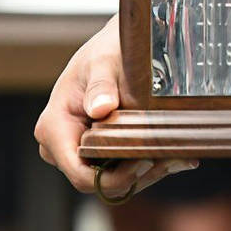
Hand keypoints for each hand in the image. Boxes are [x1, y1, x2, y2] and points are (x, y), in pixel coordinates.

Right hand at [35, 15, 196, 193]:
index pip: (81, 175)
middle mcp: (60, 146)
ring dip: (146, 173)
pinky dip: (147, 166)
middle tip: (171, 158)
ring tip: (177, 156)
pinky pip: (121, 172)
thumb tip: (100, 108)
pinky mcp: (96, 153)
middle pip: (98, 183)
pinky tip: (173, 155)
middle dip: (136, 176)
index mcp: (54, 128)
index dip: (115, 177)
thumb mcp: (104, 62)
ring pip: (113, 181)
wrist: (113, 47)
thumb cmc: (105, 51)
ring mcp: (77, 152)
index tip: (147, 160)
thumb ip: (101, 85)